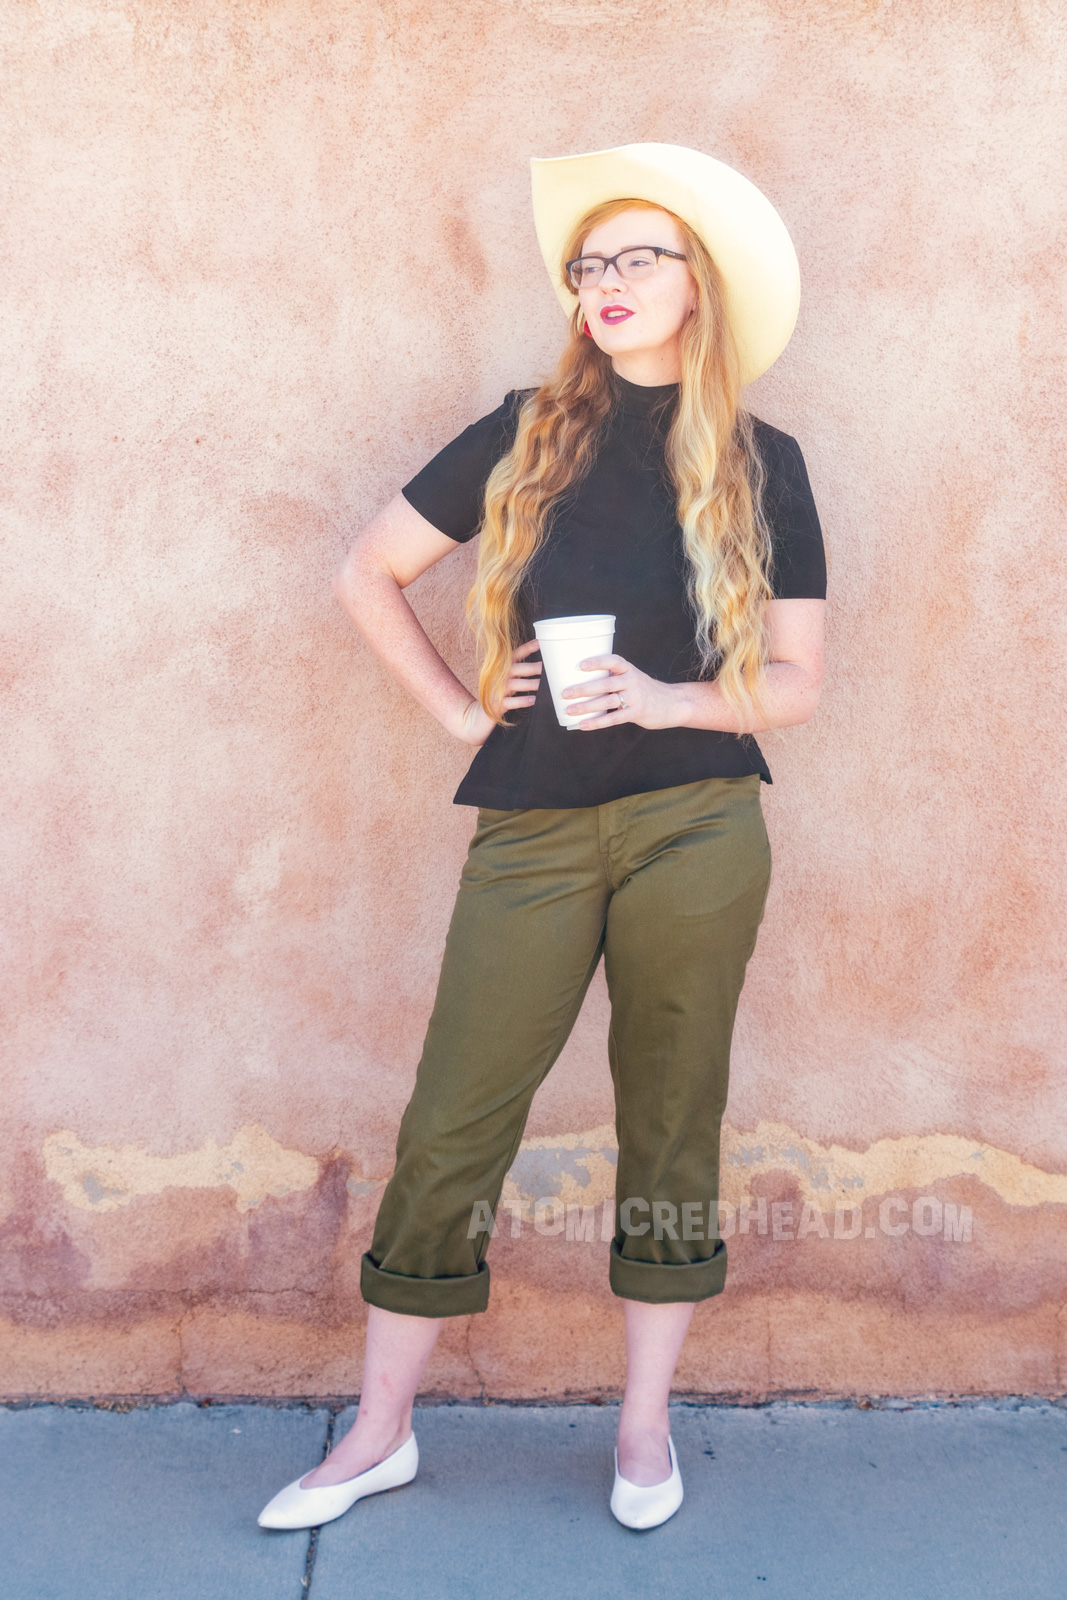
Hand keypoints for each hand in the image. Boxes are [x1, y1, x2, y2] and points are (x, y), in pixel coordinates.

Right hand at [452, 637, 541, 745]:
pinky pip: (508, 702)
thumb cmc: (496, 699)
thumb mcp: (506, 684)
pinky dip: (521, 701)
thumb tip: (542, 668)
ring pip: (513, 684)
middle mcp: (497, 678)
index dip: (526, 648)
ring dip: (529, 684)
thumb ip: (519, 675)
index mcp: (501, 670)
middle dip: (532, 667)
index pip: (514, 656)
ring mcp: (495, 692)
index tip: (539, 643)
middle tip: (547, 666)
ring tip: (544, 685)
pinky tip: (532, 700)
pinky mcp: (494, 706)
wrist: (476, 719)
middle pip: (515, 668)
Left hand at [562, 653, 682, 731]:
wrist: (673, 703)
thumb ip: (612, 679)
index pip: (613, 661)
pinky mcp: (637, 713)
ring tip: (569, 710)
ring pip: (606, 702)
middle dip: (583, 689)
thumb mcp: (632, 678)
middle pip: (604, 684)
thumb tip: (580, 684)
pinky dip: (597, 722)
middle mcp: (632, 681)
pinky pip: (613, 719)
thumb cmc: (644, 690)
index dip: (597, 662)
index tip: (579, 666)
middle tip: (564, 693)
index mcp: (629, 670)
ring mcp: (635, 698)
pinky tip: (583, 725)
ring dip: (586, 707)